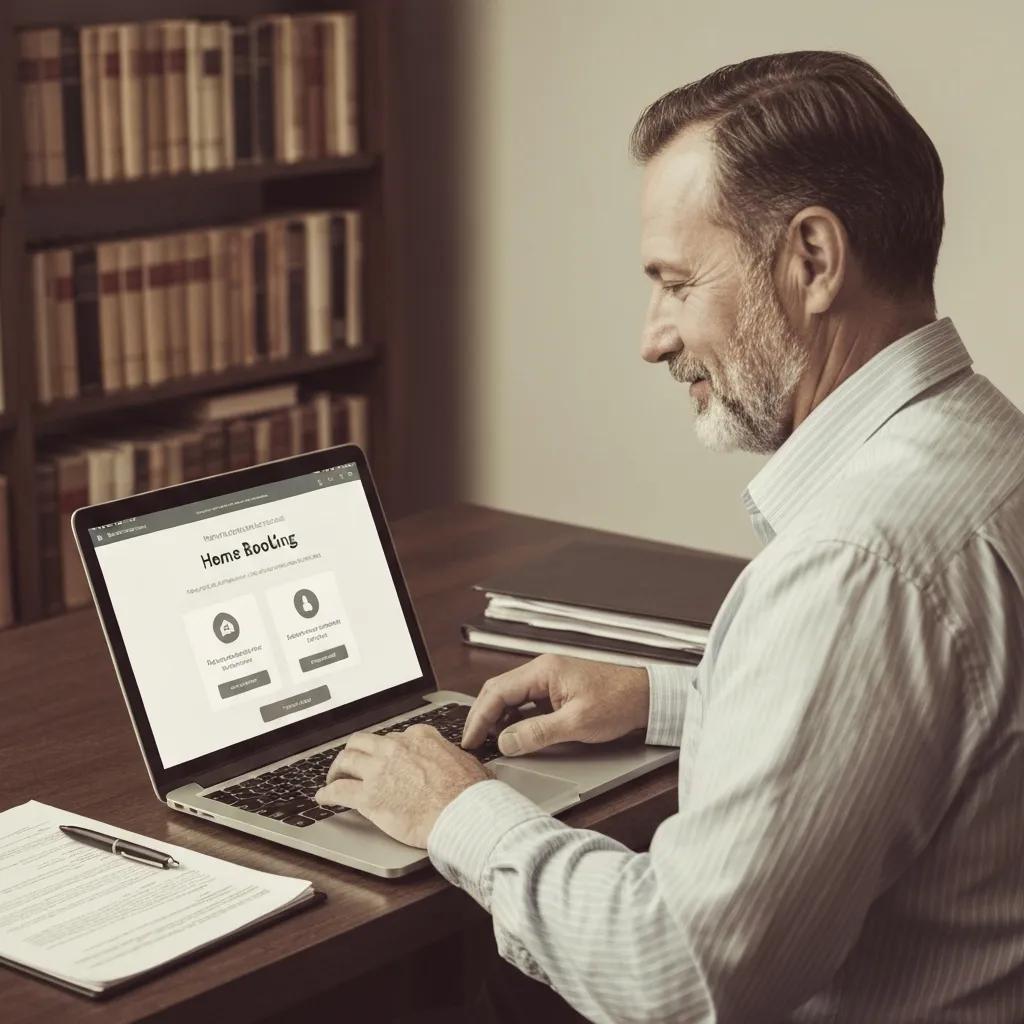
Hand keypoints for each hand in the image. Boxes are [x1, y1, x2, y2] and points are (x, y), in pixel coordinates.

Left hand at [315, 725, 492, 848]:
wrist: (461, 814)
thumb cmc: (469, 794)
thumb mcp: (467, 762)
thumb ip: (453, 758)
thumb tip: (462, 762)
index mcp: (419, 737)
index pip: (394, 737)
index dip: (386, 749)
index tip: (383, 757)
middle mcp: (395, 748)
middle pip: (363, 742)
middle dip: (354, 751)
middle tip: (351, 762)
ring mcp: (379, 771)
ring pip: (346, 759)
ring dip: (336, 768)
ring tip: (333, 777)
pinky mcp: (368, 796)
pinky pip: (338, 790)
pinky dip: (327, 793)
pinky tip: (323, 798)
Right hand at [461, 654, 650, 756]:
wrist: (648, 697)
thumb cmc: (619, 702)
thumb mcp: (577, 723)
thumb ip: (538, 732)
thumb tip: (506, 742)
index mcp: (544, 670)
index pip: (498, 691)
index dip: (479, 717)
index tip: (470, 739)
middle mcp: (543, 670)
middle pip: (500, 690)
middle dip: (482, 716)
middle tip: (473, 742)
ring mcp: (550, 679)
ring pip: (512, 696)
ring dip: (498, 717)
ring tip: (489, 741)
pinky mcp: (558, 689)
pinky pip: (527, 701)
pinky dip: (515, 717)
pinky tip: (514, 733)